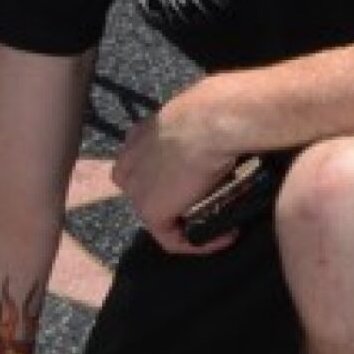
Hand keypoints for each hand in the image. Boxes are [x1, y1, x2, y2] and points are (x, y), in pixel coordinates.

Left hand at [112, 89, 237, 253]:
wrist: (212, 120)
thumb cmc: (211, 109)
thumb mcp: (194, 112)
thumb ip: (189, 130)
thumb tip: (213, 130)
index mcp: (135, 140)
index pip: (143, 171)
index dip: (171, 183)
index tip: (202, 184)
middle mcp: (128, 167)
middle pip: (150, 196)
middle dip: (181, 206)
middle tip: (214, 206)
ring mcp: (136, 191)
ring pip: (161, 219)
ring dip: (192, 226)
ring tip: (225, 225)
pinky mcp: (152, 212)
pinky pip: (173, 240)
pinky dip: (200, 244)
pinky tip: (226, 236)